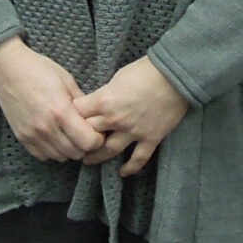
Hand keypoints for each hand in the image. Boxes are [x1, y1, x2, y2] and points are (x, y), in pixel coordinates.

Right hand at [0, 38, 104, 163]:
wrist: (7, 68)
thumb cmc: (38, 69)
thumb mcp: (67, 80)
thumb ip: (82, 103)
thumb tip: (94, 119)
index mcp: (61, 111)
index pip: (88, 142)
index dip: (97, 138)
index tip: (95, 130)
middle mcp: (46, 127)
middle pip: (76, 153)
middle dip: (84, 145)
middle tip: (82, 132)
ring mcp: (32, 134)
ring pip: (60, 157)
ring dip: (68, 149)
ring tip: (67, 134)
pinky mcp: (22, 137)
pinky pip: (43, 156)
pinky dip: (51, 150)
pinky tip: (53, 137)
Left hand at [78, 57, 191, 176]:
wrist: (174, 76)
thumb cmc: (144, 71)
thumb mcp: (116, 78)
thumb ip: (105, 95)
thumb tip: (98, 104)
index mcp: (103, 101)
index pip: (76, 113)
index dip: (70, 115)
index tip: (68, 118)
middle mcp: (115, 120)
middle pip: (88, 134)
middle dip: (79, 138)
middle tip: (73, 142)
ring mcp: (133, 132)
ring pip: (109, 151)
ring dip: (97, 157)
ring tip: (88, 160)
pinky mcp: (150, 139)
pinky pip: (138, 158)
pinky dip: (130, 167)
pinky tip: (122, 172)